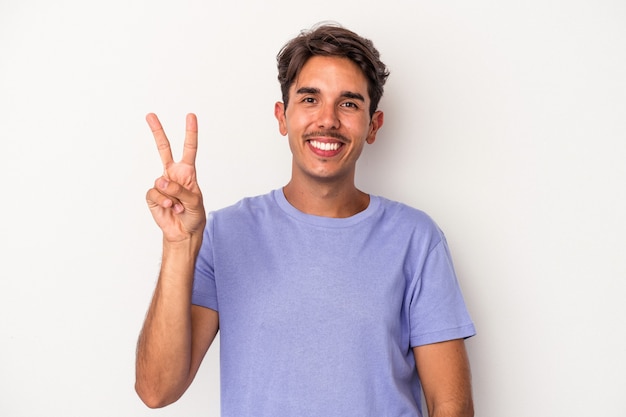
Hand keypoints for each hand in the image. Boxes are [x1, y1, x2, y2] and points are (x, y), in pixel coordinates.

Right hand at [145, 113, 205, 242]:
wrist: (183, 232)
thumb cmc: (194, 215)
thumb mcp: (195, 202)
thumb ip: (181, 190)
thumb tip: (162, 181)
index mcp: (187, 172)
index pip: (189, 149)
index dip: (190, 133)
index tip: (191, 116)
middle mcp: (173, 174)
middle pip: (164, 149)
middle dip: (157, 132)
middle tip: (150, 115)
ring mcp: (162, 184)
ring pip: (162, 183)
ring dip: (173, 197)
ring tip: (179, 206)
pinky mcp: (153, 196)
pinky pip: (155, 194)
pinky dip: (164, 203)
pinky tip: (170, 208)